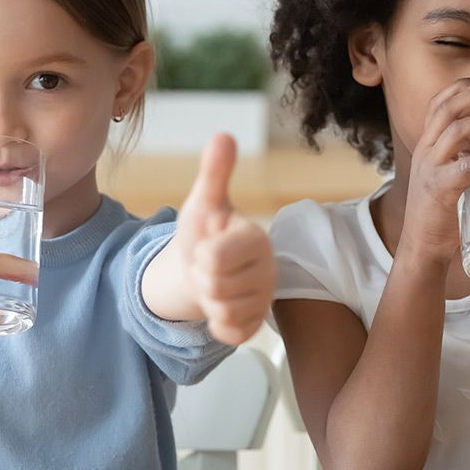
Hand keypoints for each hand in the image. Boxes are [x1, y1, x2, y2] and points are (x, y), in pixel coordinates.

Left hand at [175, 134, 275, 344]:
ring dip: (208, 301)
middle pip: (216, 287)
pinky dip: (218, 325)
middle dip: (203, 279)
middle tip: (209, 267)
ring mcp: (265, 298)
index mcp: (257, 238)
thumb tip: (223, 135)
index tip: (209, 245)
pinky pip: (232, 334)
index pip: (216, 258)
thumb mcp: (204, 202)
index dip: (202, 254)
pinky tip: (220, 307)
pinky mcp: (258, 323)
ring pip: (223, 311)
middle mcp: (269, 269)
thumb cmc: (205, 232)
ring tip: (214, 283)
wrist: (199, 267)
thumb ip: (214, 172)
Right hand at [401, 77, 469, 261]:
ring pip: (458, 130)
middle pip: (448, 110)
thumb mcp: (452, 179)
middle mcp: (425, 152)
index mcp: (426, 146)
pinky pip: (469, 167)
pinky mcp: (441, 190)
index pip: (437, 105)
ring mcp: (431, 170)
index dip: (460, 87)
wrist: (421, 247)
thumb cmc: (442, 214)